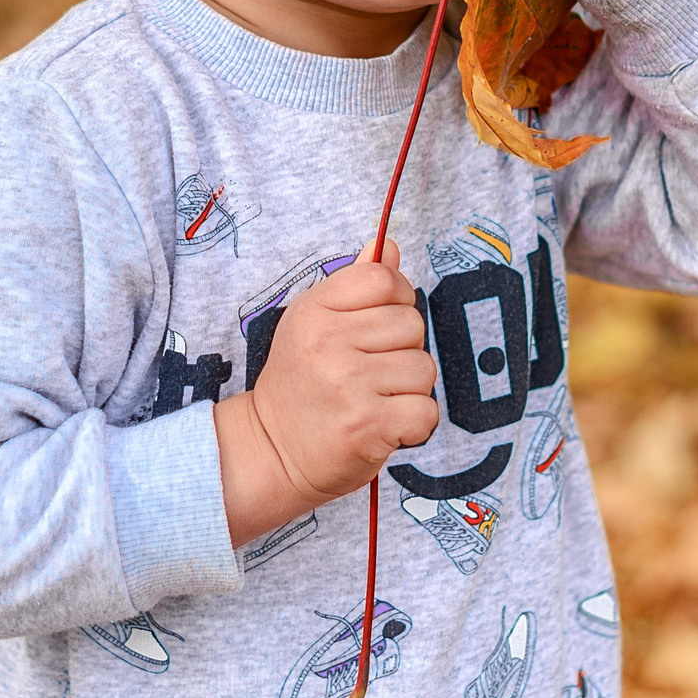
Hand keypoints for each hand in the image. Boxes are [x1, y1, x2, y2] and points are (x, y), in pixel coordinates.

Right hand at [213, 239, 437, 546]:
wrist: (271, 451)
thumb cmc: (299, 385)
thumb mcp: (313, 324)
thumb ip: (354, 286)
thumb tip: (388, 246)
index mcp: (314, 310)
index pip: (384, 279)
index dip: (396, 300)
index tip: (380, 327)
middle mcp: (328, 343)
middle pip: (412, 322)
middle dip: (403, 348)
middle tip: (371, 372)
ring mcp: (348, 385)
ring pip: (424, 367)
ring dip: (409, 389)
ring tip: (376, 399)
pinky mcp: (368, 425)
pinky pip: (426, 410)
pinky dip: (413, 423)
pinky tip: (385, 425)